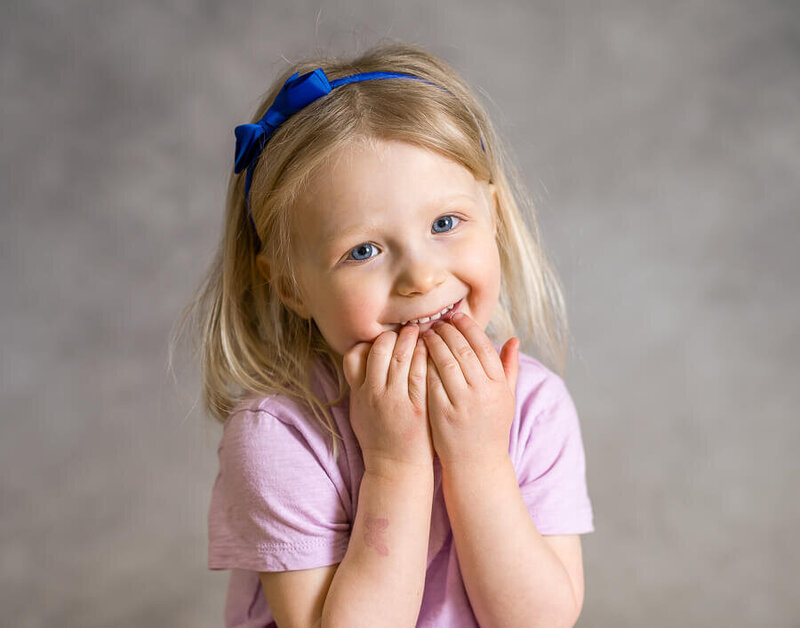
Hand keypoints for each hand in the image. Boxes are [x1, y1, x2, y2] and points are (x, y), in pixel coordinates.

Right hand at [343, 325, 434, 477]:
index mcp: (358, 393)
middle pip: (379, 350)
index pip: (354, 355)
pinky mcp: (416, 406)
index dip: (368, 342)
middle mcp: (374, 394)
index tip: (382, 337)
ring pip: (401, 357)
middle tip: (406, 328)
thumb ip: (359, 386)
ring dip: (411, 339)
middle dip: (393, 335)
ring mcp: (395, 400)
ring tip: (420, 331)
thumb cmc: (379, 439)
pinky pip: (420, 372)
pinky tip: (431, 349)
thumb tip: (361, 359)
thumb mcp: (359, 412)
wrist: (396, 468)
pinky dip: (424, 356)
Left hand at [422, 312, 519, 468]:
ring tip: (426, 334)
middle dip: (448, 332)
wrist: (477, 464)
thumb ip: (509, 367)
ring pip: (445, 363)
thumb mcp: (506, 397)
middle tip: (437, 322)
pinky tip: (417, 355)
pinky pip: (430, 381)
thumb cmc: (491, 427)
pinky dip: (423, 364)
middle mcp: (483, 393)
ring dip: (434, 344)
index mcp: (499, 385)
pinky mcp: (442, 413)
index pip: (483, 346)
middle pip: (463, 350)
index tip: (456, 317)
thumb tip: (514, 338)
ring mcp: (462, 403)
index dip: (468, 328)